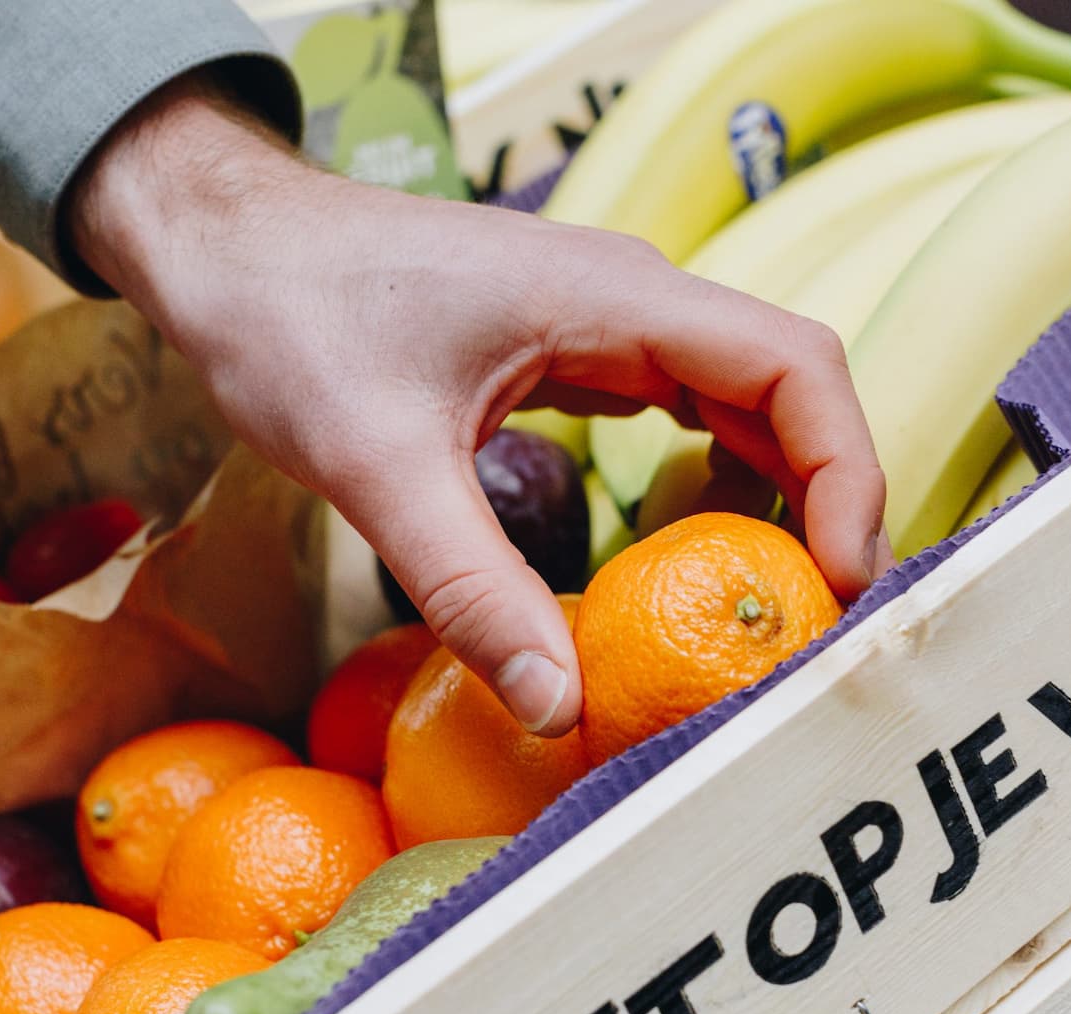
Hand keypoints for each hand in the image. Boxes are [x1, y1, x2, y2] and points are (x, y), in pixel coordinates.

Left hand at [69, 70, 891, 737]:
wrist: (223, 248)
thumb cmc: (287, 318)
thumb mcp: (377, 467)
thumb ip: (471, 591)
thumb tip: (559, 709)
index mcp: (614, 298)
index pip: (795, 366)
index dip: (846, 473)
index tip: (840, 581)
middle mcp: (632, 299)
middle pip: (791, 386)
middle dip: (829, 500)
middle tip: (821, 624)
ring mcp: (606, 321)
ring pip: (744, 398)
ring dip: (781, 492)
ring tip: (781, 603)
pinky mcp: (574, 349)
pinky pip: (686, 408)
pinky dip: (718, 478)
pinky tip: (703, 550)